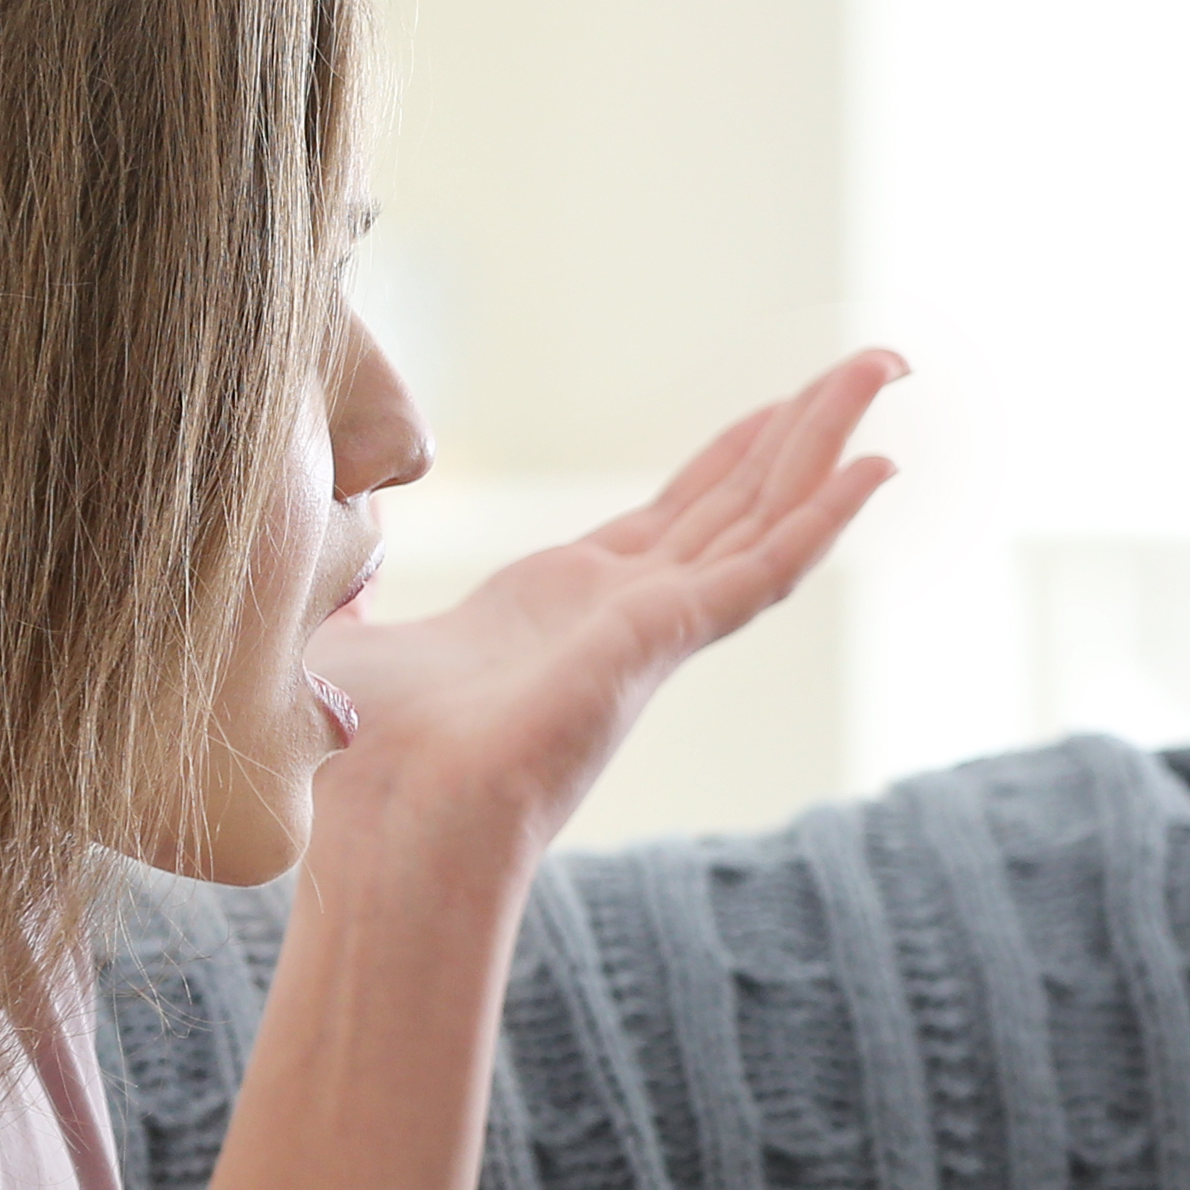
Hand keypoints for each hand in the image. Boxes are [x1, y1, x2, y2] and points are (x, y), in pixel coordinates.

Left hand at [312, 354, 901, 848]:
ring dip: (827, 441)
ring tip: (884, 371)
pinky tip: (875, 468)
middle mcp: (626, 612)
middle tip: (872, 366)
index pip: (676, 514)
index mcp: (566, 605)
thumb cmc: (362, 761)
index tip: (781, 405)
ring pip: (764, 514)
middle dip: (802, 428)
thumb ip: (347, 595)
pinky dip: (823, 517)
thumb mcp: (348, 640)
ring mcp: (656, 627)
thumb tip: (304, 561)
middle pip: (737, 498)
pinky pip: (764, 568)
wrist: (389, 824)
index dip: (733, 455)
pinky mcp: (666, 639)